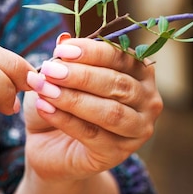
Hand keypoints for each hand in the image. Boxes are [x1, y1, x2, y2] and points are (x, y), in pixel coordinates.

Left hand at [23, 36, 162, 180]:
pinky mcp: (117, 154)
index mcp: (140, 73)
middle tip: (49, 69)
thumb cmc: (61, 104)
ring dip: (74, 98)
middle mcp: (148, 101)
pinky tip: (44, 107)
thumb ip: (66, 59)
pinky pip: (92, 134)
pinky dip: (65, 119)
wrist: (47, 146)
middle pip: (118, 84)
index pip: (121, 57)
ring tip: (44, 90)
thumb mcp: (60, 76)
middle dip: (81, 75)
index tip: (61, 50)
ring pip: (109, 112)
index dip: (91, 51)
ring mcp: (137, 130)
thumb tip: (64, 39)